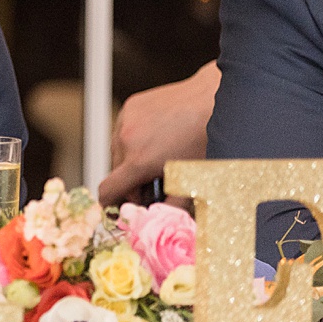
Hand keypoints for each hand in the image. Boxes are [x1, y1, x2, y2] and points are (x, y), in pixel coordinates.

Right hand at [97, 60, 219, 205]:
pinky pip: (125, 129)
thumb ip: (172, 206)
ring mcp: (127, 119)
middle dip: (132, 181)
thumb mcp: (193, 181)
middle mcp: (126, 139)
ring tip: (159, 156)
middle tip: (156, 182)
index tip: (122, 206)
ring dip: (132, 158)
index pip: (107, 189)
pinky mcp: (132, 105)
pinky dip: (136, 138)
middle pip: (115, 171)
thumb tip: (160, 220)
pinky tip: (159, 136)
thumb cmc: (208, 141)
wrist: (216, 101)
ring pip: (119, 150)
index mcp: (138, 161)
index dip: (112, 202)